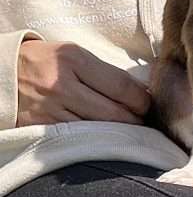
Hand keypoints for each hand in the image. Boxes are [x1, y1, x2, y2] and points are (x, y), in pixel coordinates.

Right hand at [16, 40, 150, 126]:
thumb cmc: (44, 61)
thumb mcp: (73, 54)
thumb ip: (102, 71)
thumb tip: (138, 90)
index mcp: (74, 59)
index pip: (121, 86)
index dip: (142, 100)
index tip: (149, 105)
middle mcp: (62, 84)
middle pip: (113, 112)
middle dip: (135, 120)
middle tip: (144, 123)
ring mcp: (49, 109)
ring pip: (97, 129)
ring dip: (117, 134)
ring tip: (129, 133)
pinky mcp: (38, 128)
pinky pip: (75, 139)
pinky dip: (94, 141)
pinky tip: (104, 139)